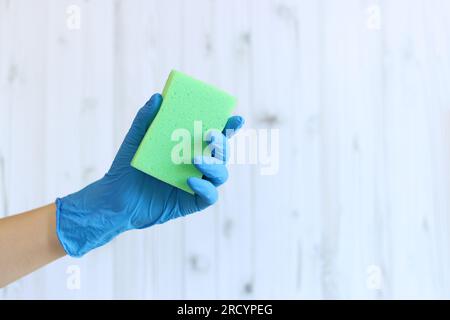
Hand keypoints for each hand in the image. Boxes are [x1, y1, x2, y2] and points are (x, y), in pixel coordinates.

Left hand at [56, 93, 243, 256]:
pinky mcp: (193, 202)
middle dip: (222, 143)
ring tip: (195, 158)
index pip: (215, 136)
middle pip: (222, 153)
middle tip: (209, 135)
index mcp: (189, 147)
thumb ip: (145, 119)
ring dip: (214, 165)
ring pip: (221, 174)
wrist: (116, 201)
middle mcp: (198, 164)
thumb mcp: (134, 142)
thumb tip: (157, 97)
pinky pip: (209, 196)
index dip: (229, 127)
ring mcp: (198, 183)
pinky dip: (205, 188)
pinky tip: (190, 180)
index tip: (235, 118)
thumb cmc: (126, 170)